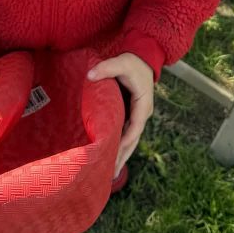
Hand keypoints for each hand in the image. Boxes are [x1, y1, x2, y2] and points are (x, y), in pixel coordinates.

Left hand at [87, 52, 153, 177]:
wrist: (144, 58)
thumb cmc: (133, 62)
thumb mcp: (121, 62)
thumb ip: (106, 68)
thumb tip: (90, 75)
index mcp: (143, 105)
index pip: (134, 128)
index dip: (124, 142)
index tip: (114, 155)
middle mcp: (142, 114)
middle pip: (133, 140)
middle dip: (123, 157)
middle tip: (110, 174)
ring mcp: (138, 116)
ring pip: (130, 140)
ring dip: (122, 156)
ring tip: (111, 174)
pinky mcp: (132, 115)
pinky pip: (126, 134)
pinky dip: (120, 146)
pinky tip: (112, 157)